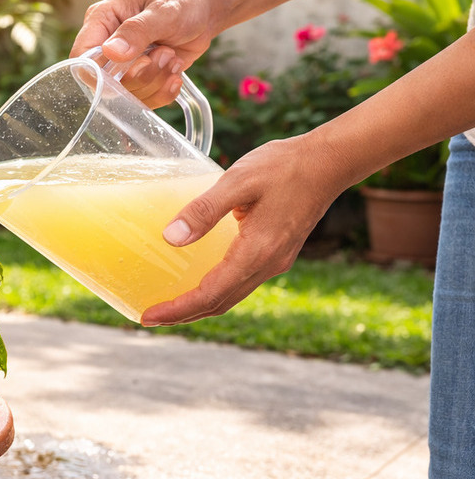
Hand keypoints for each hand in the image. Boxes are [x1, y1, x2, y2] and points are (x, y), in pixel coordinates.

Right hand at [70, 0, 217, 107]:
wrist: (203, 12)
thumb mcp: (163, 10)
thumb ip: (137, 30)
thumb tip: (112, 53)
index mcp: (102, 22)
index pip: (82, 58)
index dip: (99, 73)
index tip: (128, 68)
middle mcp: (107, 47)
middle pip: (106, 84)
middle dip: (140, 76)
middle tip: (165, 53)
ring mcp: (123, 67)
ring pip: (126, 96)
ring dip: (155, 82)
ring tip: (172, 57)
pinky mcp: (140, 80)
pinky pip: (143, 101)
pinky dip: (163, 93)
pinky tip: (174, 73)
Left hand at [140, 135, 349, 325]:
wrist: (329, 162)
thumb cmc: (284, 166)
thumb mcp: (238, 180)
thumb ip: (204, 210)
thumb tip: (171, 238)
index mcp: (257, 252)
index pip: (210, 294)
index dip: (178, 309)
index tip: (149, 315)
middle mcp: (268, 265)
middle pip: (220, 303)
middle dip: (184, 314)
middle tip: (150, 316)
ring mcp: (275, 262)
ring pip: (231, 296)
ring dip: (200, 306)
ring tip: (169, 306)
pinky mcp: (276, 254)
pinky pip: (240, 282)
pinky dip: (216, 291)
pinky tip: (199, 282)